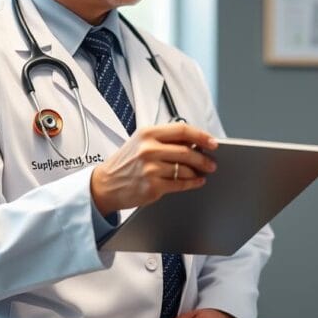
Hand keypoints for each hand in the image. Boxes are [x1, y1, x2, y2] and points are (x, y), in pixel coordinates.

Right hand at [90, 122, 218, 214]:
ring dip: (198, 171)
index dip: (201, 136)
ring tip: (203, 171)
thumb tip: (195, 141)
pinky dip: (192, 183)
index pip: (182, 130)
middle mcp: (148, 149)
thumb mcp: (141, 142)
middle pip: (187, 151)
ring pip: (185, 169)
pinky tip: (196, 181)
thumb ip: (165, 139)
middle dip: (204, 158)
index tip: (213, 142)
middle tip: (211, 162)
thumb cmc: (125, 162)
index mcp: (147, 134)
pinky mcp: (152, 186)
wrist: (104, 185)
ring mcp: (150, 169)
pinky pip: (180, 184)